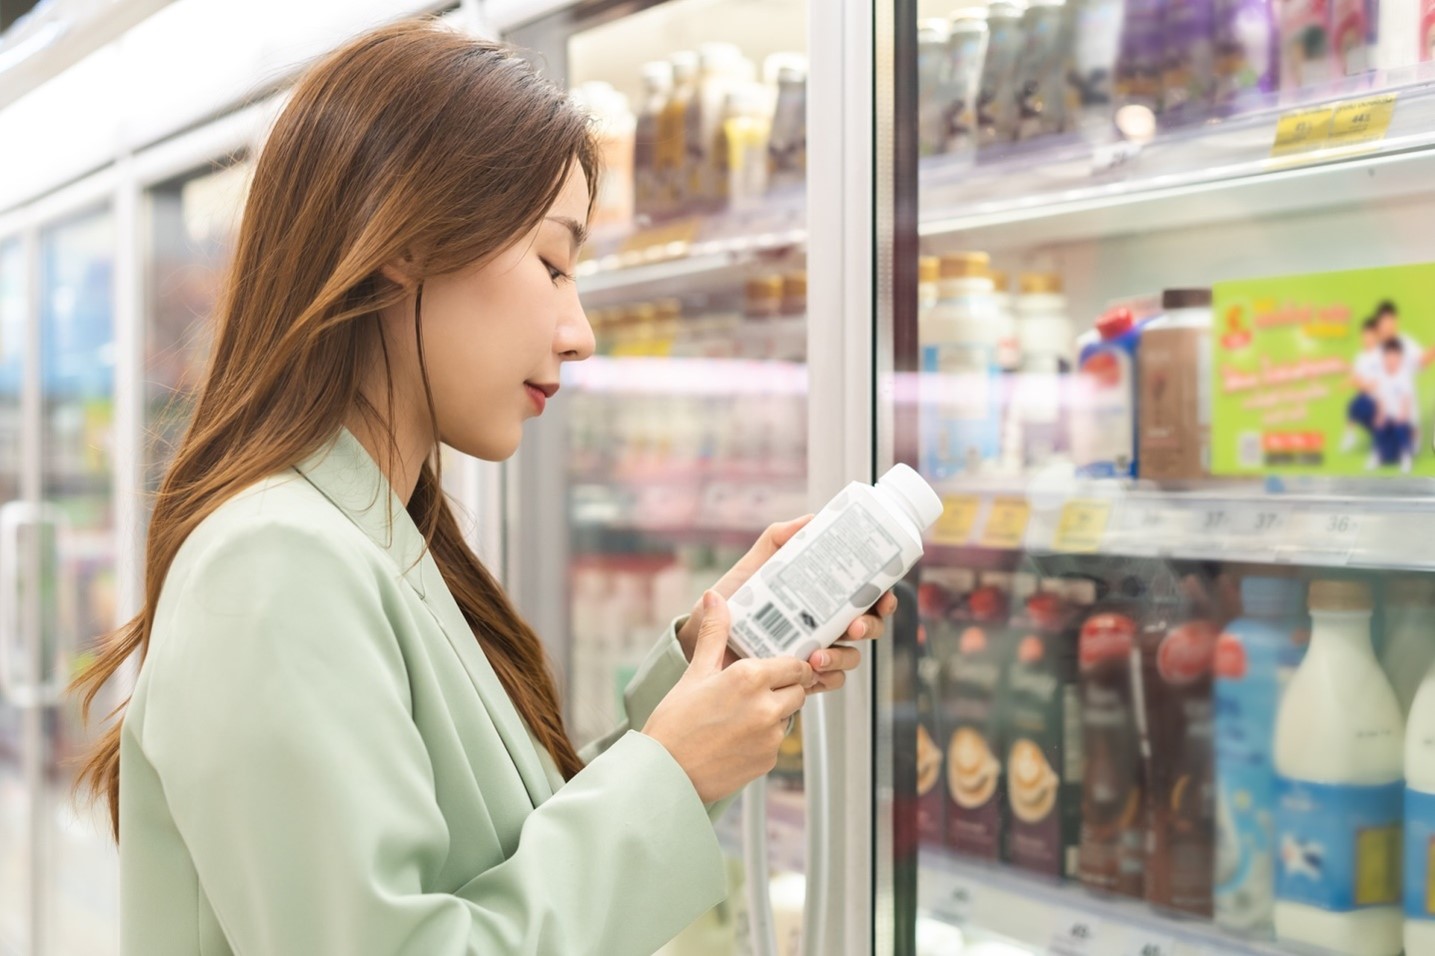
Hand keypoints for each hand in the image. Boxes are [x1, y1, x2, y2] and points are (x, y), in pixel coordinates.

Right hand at [644, 591, 815, 803]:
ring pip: (789, 716)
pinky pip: (777, 742)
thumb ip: (714, 634)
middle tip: (757, 691)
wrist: (665, 773)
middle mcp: (766, 705)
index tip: (780, 667)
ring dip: (775, 713)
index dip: (789, 666)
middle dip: (785, 689)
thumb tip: (715, 598)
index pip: (795, 665)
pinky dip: (764, 738)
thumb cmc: (676, 722)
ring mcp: (770, 736)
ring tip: (740, 715)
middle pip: (798, 690)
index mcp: (750, 677)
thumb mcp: (696, 672)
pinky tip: (736, 738)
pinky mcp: (768, 760)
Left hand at [675, 516, 895, 693]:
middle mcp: (824, 626)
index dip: (882, 597)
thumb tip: (810, 518)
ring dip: (842, 657)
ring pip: (850, 658)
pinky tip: (810, 674)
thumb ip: (777, 540)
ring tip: (817, 656)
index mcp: (819, 599)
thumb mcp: (753, 567)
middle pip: (866, 627)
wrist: (702, 638)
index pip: (863, 597)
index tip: (883, 596)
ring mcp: (816, 652)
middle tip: (853, 626)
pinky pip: (828, 683)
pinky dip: (825, 679)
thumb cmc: (730, 602)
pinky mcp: (801, 678)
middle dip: (868, 627)